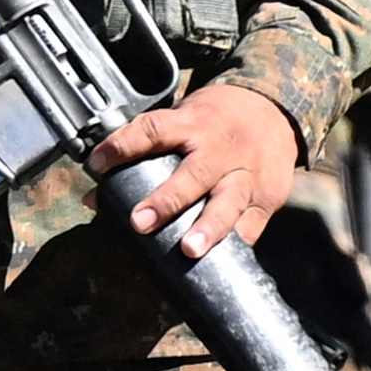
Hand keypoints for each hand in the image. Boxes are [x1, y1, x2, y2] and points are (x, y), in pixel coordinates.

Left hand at [96, 80, 304, 259]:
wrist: (274, 110)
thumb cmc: (215, 120)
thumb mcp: (182, 121)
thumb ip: (144, 154)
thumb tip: (96, 197)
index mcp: (192, 124)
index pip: (153, 130)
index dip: (123, 145)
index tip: (97, 164)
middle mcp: (219, 149)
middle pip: (193, 175)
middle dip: (166, 200)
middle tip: (139, 222)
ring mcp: (246, 174)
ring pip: (228, 201)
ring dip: (208, 227)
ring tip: (190, 249)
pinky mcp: (267, 196)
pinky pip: (252, 223)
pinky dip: (237, 241)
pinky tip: (222, 260)